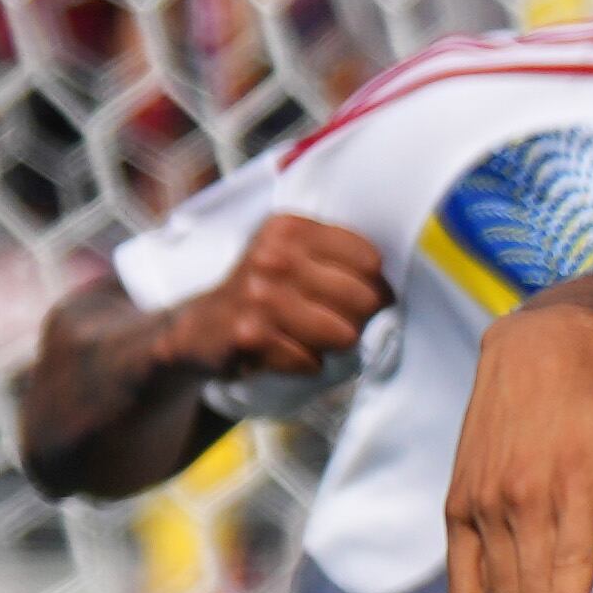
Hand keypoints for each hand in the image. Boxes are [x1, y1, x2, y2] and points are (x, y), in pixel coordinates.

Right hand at [163, 213, 391, 379]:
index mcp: (290, 228)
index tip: (360, 296)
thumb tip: (393, 287)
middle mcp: (273, 257)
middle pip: (363, 299)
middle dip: (358, 319)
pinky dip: (305, 364)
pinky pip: (312, 362)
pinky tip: (285, 351)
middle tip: (334, 322)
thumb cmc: (263, 291)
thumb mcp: (291, 254)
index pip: (370, 260)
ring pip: (343, 334)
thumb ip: (337, 255)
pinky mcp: (249, 336)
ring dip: (333, 345)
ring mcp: (259, 296)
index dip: (375, 286)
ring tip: (310, 337)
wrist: (200, 328)